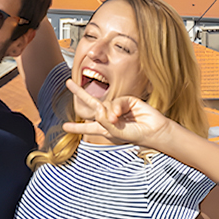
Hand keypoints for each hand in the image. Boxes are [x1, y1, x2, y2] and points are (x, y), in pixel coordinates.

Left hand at [60, 78, 176, 148]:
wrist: (153, 131)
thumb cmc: (134, 134)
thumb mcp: (114, 132)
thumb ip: (103, 121)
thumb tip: (97, 108)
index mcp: (104, 127)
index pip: (88, 127)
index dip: (76, 128)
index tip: (65, 127)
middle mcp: (109, 117)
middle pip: (91, 105)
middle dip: (80, 94)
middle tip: (69, 83)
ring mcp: (118, 108)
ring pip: (104, 105)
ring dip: (109, 113)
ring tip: (115, 120)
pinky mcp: (127, 101)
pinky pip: (116, 102)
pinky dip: (116, 108)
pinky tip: (119, 115)